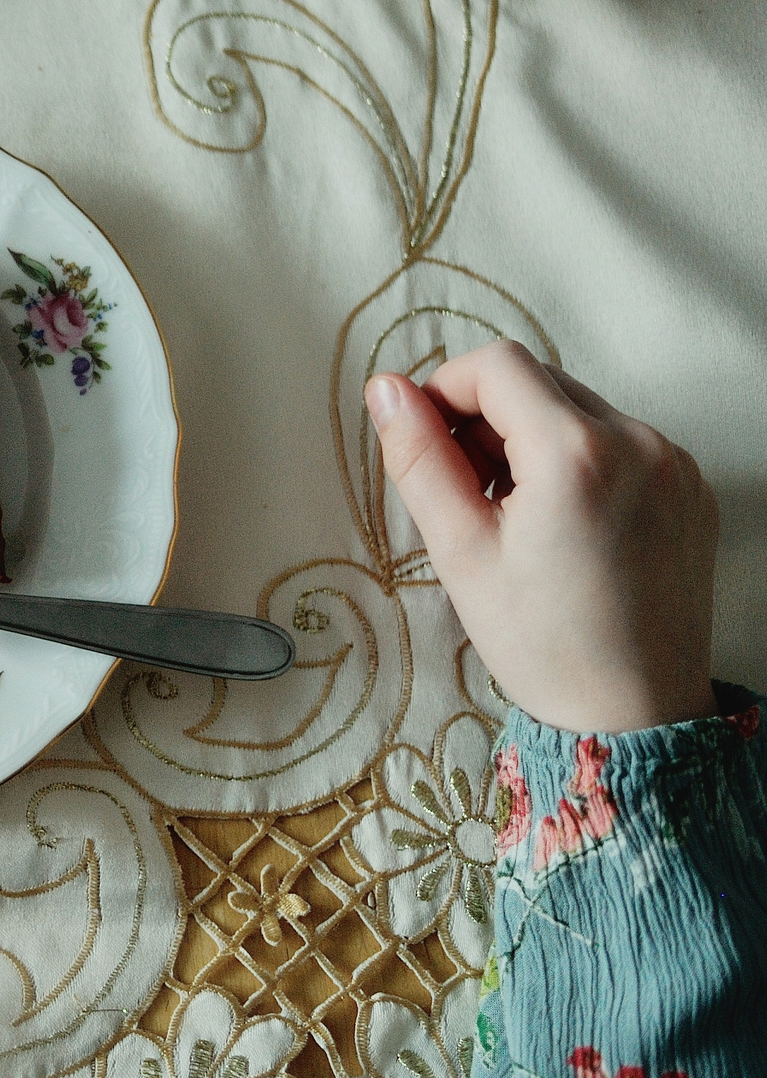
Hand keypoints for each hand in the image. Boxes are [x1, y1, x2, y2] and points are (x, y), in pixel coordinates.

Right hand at [365, 341, 715, 733]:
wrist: (635, 712)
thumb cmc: (541, 642)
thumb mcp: (459, 550)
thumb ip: (419, 458)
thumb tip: (386, 388)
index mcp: (577, 454)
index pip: (497, 365)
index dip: (445, 389)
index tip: (424, 441)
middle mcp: (640, 442)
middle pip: (540, 381)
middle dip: (487, 418)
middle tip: (464, 491)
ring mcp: (674, 464)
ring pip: (578, 409)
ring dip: (530, 439)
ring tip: (513, 515)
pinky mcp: (691, 487)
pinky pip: (619, 442)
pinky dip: (576, 462)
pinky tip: (560, 525)